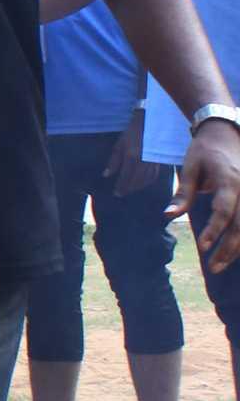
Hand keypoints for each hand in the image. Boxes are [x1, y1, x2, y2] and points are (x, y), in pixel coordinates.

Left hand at [104, 117, 163, 192]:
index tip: (116, 193)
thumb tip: (106, 175)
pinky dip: (147, 182)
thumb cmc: (131, 133)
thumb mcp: (119, 145)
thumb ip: (113, 162)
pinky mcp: (158, 160)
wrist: (148, 123)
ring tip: (130, 190)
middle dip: (128, 189)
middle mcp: (143, 161)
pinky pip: (154, 175)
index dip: (120, 186)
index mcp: (131, 156)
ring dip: (137, 187)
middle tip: (121, 193)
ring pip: (145, 180)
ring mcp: (152, 161)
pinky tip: (141, 184)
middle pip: (136, 181)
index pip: (125, 177)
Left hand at [175, 123, 239, 269]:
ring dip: (237, 248)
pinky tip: (234, 253)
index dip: (214, 230)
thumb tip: (168, 216)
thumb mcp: (189, 168)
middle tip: (212, 268)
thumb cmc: (204, 151)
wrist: (227, 132)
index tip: (201, 246)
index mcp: (229, 180)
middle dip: (228, 248)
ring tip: (220, 265)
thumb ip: (182, 194)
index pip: (224, 210)